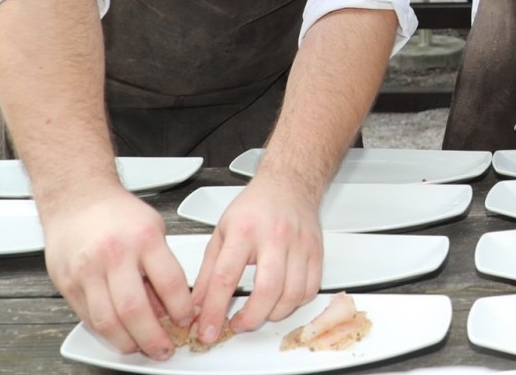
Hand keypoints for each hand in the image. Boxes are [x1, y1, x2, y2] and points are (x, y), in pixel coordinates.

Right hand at [40, 184, 192, 359]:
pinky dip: (106, 332)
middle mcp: (114, 255)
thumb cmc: (118, 212)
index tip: (186, 320)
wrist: (77, 198)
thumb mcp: (154, 229)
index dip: (181, 308)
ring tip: (141, 347)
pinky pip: (88, 318)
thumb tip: (170, 307)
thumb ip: (162, 267)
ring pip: (107, 321)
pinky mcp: (67, 284)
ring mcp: (87, 271)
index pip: (170, 282)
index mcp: (143, 238)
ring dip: (127, 342)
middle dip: (153, 338)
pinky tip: (118, 334)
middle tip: (164, 348)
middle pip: (134, 310)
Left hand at [190, 173, 323, 345]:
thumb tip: (198, 306)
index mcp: (244, 231)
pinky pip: (310, 289)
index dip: (214, 311)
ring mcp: (299, 244)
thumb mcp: (221, 233)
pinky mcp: (316, 251)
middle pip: (266, 290)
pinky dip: (295, 304)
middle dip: (250, 318)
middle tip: (238, 325)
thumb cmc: (255, 207)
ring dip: (272, 314)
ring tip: (259, 313)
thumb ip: (208, 273)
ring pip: (292, 294)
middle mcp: (274, 237)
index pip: (225, 278)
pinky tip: (281, 301)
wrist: (289, 184)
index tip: (207, 330)